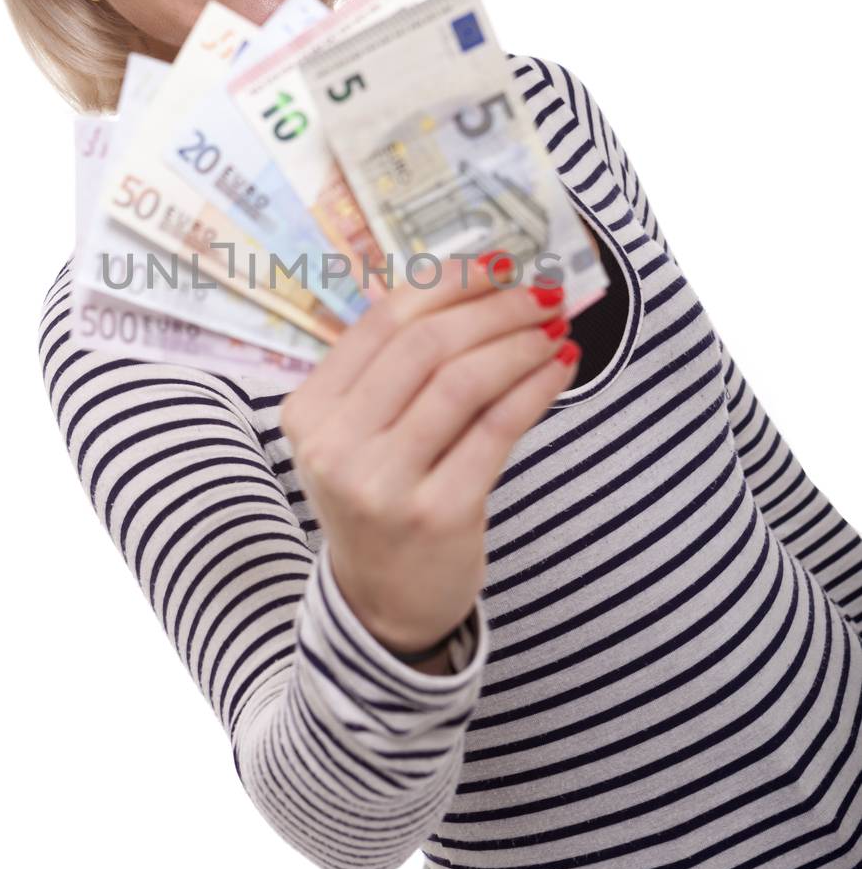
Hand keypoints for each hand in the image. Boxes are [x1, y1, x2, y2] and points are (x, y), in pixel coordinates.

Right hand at [279, 254, 580, 653]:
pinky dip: (535, 389)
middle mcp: (336, 445)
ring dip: (519, 344)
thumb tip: (476, 284)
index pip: (383, 322)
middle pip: (425, 346)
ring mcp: (382, 484)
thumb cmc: (381, 499)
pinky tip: (559, 368)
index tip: (496, 263)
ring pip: (462, 382)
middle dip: (492, 308)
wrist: (382, 605)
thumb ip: (394, 369)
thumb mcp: (360, 434)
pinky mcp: (438, 513)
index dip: (446, 283)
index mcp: (310, 411)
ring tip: (553, 328)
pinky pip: (497, 430)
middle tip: (539, 293)